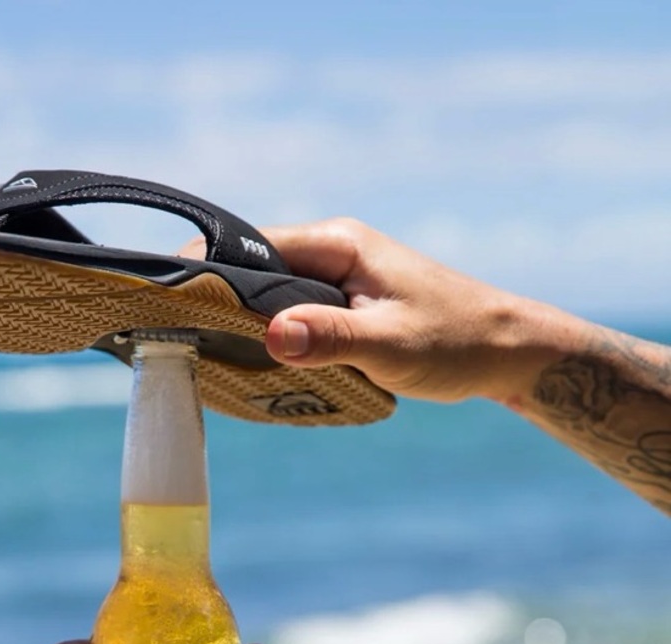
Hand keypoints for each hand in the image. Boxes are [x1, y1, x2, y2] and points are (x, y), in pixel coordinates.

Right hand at [184, 218, 568, 403]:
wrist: (504, 350)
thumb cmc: (455, 341)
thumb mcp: (391, 344)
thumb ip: (331, 338)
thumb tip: (272, 336)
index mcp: (337, 245)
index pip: (252, 245)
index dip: (206, 269)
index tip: (170, 302)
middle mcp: (331, 253)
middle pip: (252, 270)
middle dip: (218, 301)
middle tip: (182, 341)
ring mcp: (337, 279)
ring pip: (270, 295)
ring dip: (243, 324)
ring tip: (208, 358)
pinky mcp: (343, 305)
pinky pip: (291, 314)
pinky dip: (270, 336)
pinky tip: (255, 366)